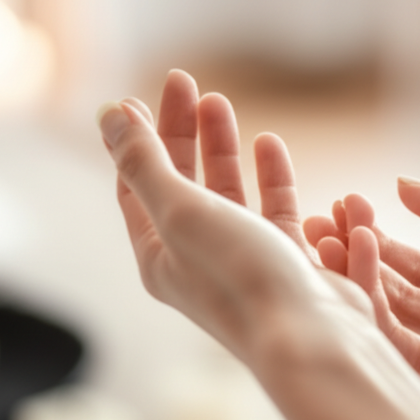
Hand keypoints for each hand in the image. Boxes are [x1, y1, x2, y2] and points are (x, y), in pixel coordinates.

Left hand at [97, 71, 371, 364]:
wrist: (312, 337)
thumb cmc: (241, 276)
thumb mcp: (181, 212)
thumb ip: (145, 162)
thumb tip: (107, 114)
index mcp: (159, 257)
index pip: (134, 188)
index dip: (133, 142)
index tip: (138, 97)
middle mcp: (196, 261)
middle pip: (179, 184)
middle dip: (178, 132)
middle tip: (185, 82)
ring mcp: (243, 261)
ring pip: (225, 192)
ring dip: (219, 147)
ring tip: (217, 101)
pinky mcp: (288, 262)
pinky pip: (273, 208)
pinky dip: (269, 175)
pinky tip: (270, 143)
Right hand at [305, 177, 419, 419]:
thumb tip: (401, 183)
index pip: (418, 262)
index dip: (382, 236)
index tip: (346, 206)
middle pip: (395, 286)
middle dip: (356, 254)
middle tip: (318, 221)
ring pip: (386, 311)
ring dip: (353, 275)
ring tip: (322, 237)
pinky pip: (391, 342)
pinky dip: (369, 305)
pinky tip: (352, 266)